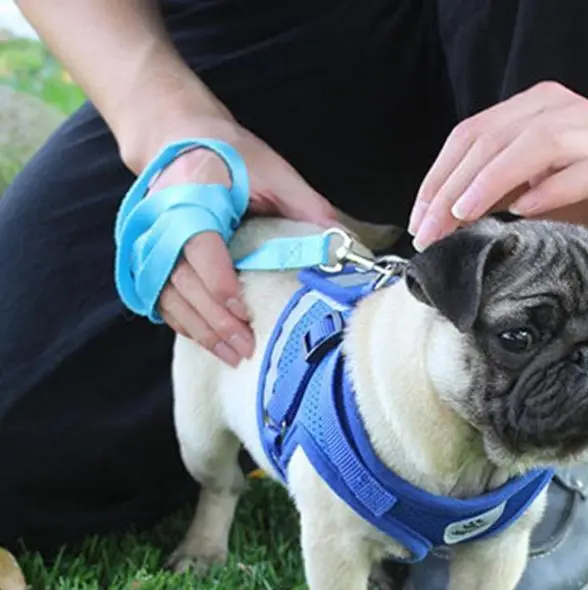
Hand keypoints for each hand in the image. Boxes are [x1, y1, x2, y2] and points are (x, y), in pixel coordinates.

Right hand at [146, 117, 336, 365]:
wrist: (178, 138)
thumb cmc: (229, 155)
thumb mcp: (272, 170)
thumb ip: (305, 204)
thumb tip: (342, 240)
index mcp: (191, 191)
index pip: (198, 244)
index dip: (217, 280)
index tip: (241, 310)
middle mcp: (160, 219)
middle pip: (183, 280)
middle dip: (216, 320)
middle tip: (246, 347)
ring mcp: (148, 240)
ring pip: (169, 296)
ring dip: (201, 330)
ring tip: (232, 355)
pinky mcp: (147, 257)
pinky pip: (161, 299)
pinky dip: (185, 324)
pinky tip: (210, 342)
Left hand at [408, 81, 587, 250]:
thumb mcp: (544, 187)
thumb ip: (503, 191)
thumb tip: (449, 221)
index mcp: (535, 112)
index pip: (470, 136)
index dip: (437, 178)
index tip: (418, 221)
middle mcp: (560, 111)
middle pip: (490, 140)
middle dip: (450, 188)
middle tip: (428, 232)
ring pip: (529, 146)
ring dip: (488, 182)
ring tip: (461, 216)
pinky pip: (578, 172)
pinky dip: (547, 191)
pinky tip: (522, 212)